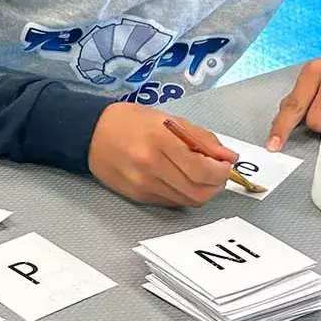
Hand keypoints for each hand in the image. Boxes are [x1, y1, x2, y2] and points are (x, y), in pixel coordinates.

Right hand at [89, 105, 233, 206]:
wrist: (91, 134)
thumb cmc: (132, 121)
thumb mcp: (169, 119)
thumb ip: (202, 138)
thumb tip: (229, 157)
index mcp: (161, 139)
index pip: (203, 169)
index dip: (221, 171)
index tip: (225, 164)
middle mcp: (151, 165)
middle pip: (199, 192)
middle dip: (216, 185)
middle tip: (216, 172)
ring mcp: (143, 184)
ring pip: (188, 200)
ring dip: (202, 191)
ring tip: (199, 175)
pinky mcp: (138, 197)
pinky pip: (172, 202)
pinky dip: (184, 193)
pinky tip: (179, 179)